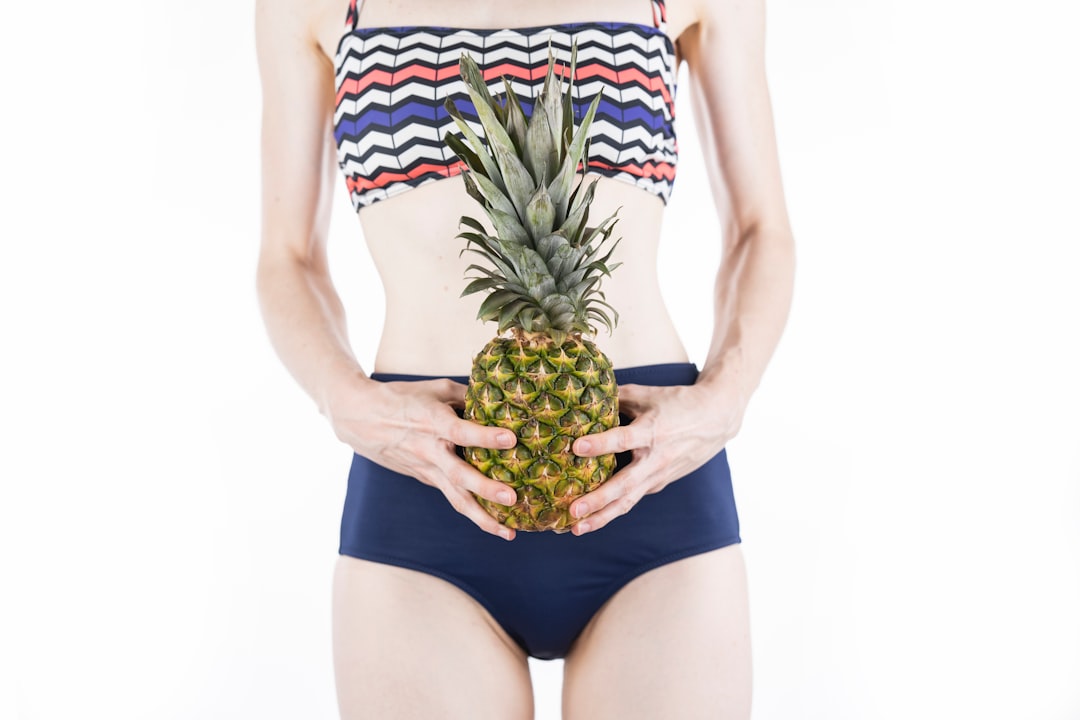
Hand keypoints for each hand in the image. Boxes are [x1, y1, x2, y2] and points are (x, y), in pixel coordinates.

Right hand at [324, 375, 519, 539]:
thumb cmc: (401, 397)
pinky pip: (452, 497)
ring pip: (455, 498)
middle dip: (485, 489)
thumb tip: (498, 400)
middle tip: (511, 498)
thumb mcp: (435, 388)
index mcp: (434, 422)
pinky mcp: (425, 479)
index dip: (485, 436)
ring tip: (508, 534)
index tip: (510, 439)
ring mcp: (427, 469)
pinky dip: (473, 511)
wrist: (360, 417)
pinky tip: (495, 522)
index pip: (461, 432)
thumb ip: (466, 395)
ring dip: (482, 518)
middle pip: (459, 475)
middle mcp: (430, 450)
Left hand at [567, 378, 746, 535]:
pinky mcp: (659, 484)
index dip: (600, 444)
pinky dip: (612, 509)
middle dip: (598, 500)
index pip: (622, 440)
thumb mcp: (647, 394)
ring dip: (602, 517)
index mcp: (651, 432)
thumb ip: (616, 398)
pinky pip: (632, 498)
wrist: (716, 419)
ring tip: (577, 529)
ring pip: (628, 501)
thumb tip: (584, 399)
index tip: (577, 447)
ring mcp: (658, 476)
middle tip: (573, 510)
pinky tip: (591, 517)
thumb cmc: (678, 403)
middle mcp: (655, 459)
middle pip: (624, 485)